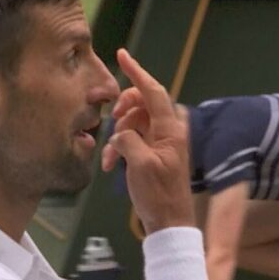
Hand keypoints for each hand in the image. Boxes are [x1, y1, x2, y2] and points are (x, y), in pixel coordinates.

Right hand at [101, 49, 194, 233]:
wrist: (168, 224)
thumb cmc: (158, 196)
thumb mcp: (139, 165)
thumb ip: (128, 140)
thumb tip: (121, 134)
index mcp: (170, 129)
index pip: (153, 91)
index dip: (137, 71)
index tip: (122, 55)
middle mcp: (168, 131)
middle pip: (142, 104)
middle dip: (123, 110)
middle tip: (112, 120)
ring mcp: (160, 144)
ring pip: (133, 123)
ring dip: (117, 136)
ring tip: (108, 157)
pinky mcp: (152, 155)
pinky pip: (132, 141)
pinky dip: (118, 149)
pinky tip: (109, 166)